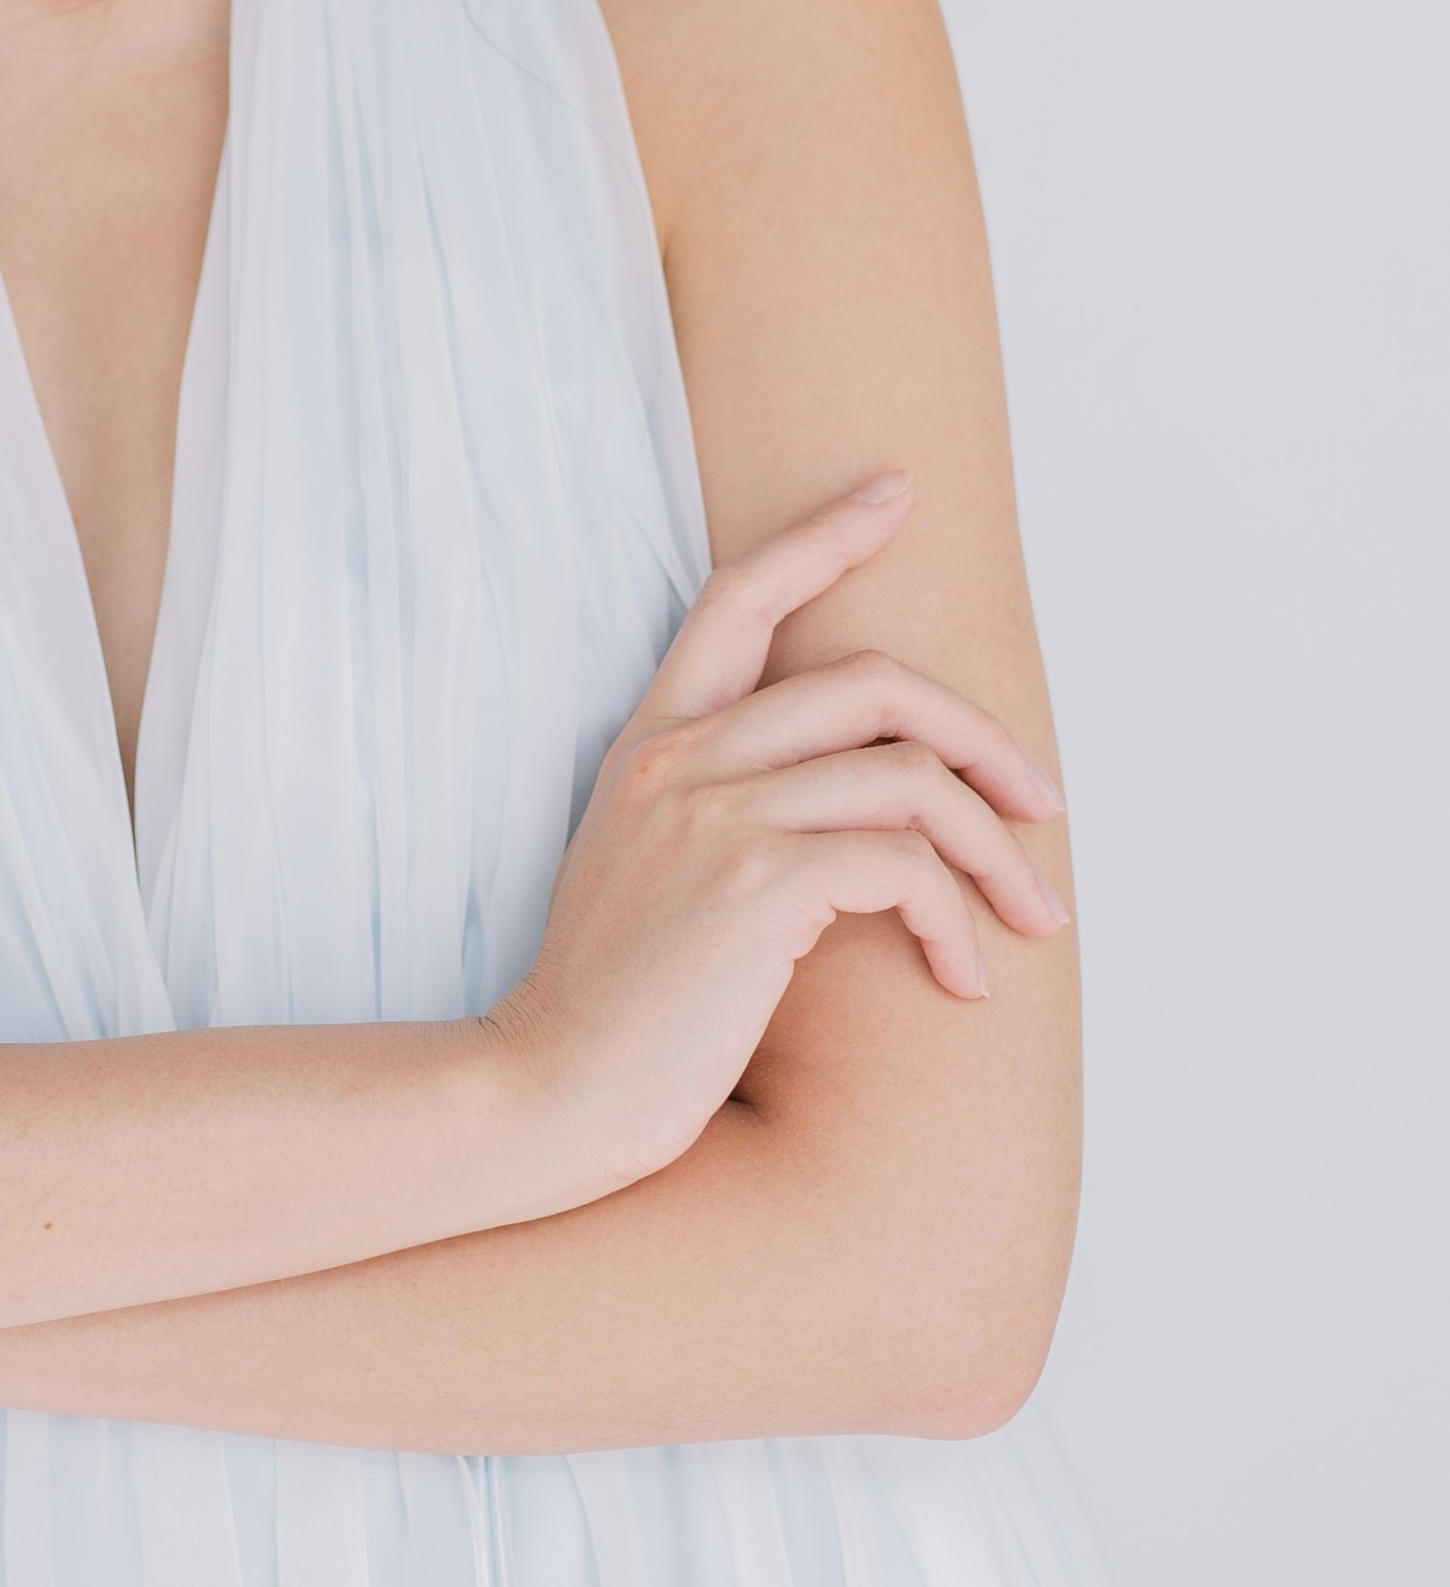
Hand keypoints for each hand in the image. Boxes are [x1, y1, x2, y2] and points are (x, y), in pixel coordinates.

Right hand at [489, 476, 1068, 1201]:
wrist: (547, 1092)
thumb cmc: (612, 1003)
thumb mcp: (647, 867)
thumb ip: (720, 806)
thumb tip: (855, 800)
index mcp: (650, 742)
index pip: (738, 596)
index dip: (824, 535)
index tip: (895, 494)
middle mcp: (683, 759)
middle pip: (874, 682)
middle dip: (981, 735)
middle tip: (1038, 803)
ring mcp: (718, 816)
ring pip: (913, 779)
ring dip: (998, 852)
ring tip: (1031, 918)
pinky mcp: (759, 887)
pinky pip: (906, 866)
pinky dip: (957, 921)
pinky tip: (964, 976)